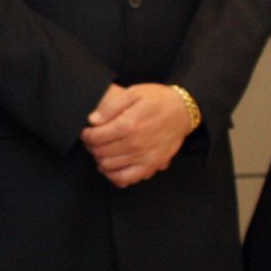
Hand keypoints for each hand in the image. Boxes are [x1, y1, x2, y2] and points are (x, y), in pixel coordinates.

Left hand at [79, 83, 193, 187]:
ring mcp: (143, 157)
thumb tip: (93, 120)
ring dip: (99, 159)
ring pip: (109, 166)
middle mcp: (135, 144)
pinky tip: (110, 166)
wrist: (183, 111)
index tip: (87, 131)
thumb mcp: (134, 92)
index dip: (86, 135)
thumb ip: (111, 106)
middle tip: (93, 140)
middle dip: (91, 146)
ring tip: (101, 150)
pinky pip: (126, 178)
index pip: (95, 137)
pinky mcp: (151, 166)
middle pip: (100, 152)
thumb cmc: (158, 100)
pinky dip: (113, 175)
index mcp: (128, 125)